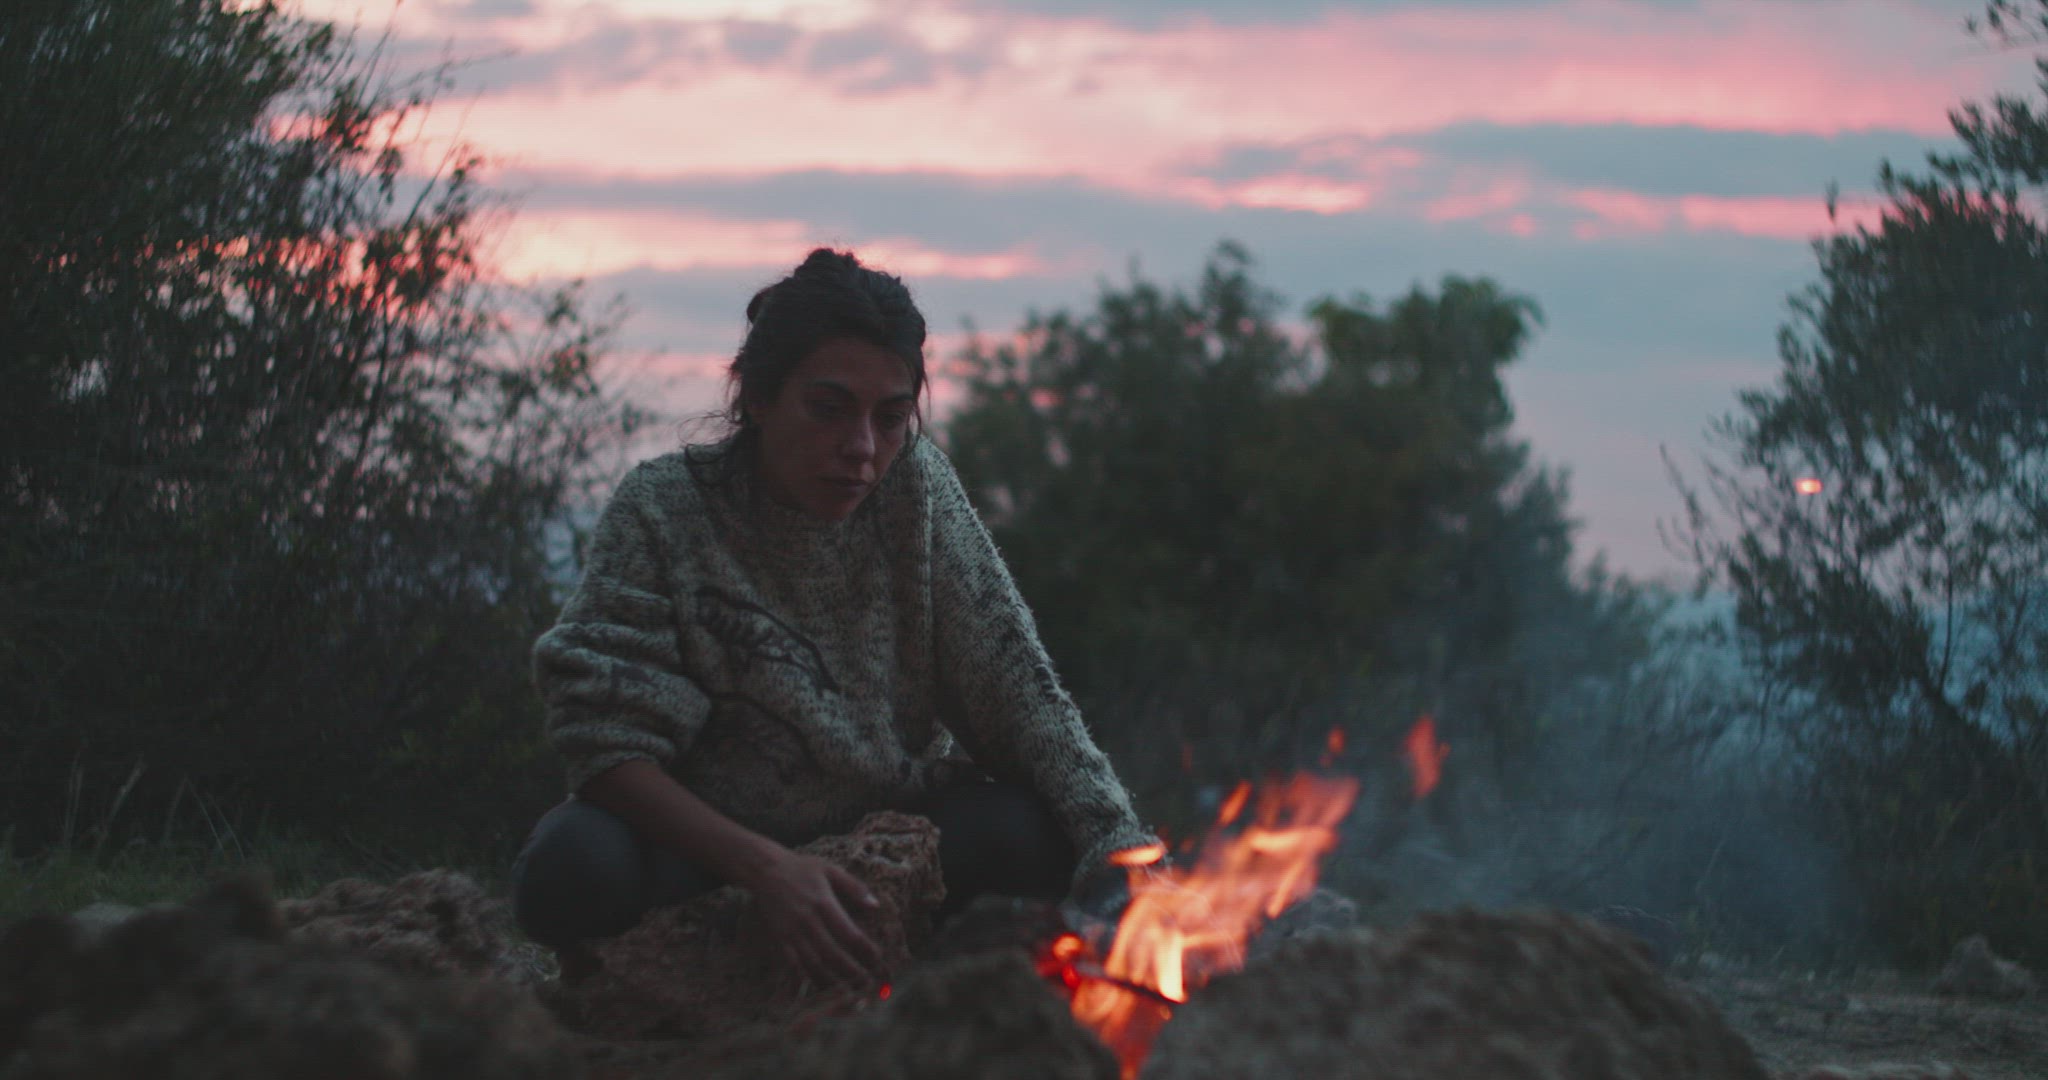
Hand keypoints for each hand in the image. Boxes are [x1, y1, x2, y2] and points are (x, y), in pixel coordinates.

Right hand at [744, 849, 884, 989]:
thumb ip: (854, 887)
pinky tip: (815, 991)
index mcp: (824, 903)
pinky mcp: (780, 939)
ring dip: (831, 982)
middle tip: (867, 983)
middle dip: (851, 972)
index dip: (864, 950)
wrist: (765, 870)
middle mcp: (808, 921)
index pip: (849, 933)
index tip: (877, 960)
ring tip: (847, 993)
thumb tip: (875, 905)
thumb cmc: (802, 868)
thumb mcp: (831, 870)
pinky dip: (804, 981)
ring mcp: (792, 932)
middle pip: (833, 954)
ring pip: (813, 965)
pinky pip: (792, 966)